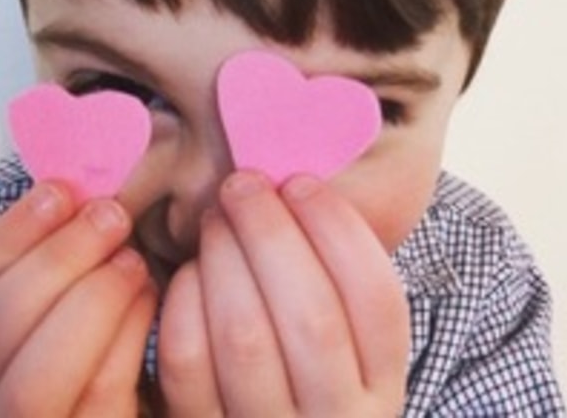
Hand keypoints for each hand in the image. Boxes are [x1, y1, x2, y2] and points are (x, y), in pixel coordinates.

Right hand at [0, 182, 156, 416]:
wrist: (131, 411)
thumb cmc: (87, 349)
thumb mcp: (46, 309)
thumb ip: (40, 273)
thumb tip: (66, 198)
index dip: (5, 240)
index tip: (59, 191)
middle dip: (55, 263)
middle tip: (111, 217)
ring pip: (30, 384)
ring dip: (91, 300)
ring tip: (131, 259)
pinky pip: (98, 398)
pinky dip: (126, 335)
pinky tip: (147, 296)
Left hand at [158, 171, 409, 416]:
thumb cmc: (303, 360)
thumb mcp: (344, 335)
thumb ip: (333, 271)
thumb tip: (300, 184)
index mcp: (380, 384)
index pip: (376, 300)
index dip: (338, 229)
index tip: (301, 182)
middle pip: (312, 317)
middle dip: (270, 233)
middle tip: (244, 184)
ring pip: (245, 338)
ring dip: (225, 256)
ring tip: (217, 216)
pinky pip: (188, 364)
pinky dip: (186, 301)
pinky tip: (192, 270)